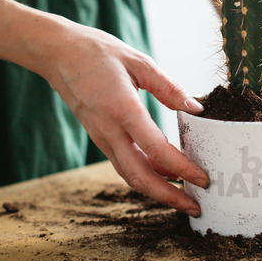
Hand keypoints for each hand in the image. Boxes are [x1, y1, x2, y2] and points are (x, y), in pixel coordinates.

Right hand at [42, 21, 208, 216]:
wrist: (58, 54)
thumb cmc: (98, 53)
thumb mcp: (139, 62)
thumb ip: (168, 87)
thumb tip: (196, 109)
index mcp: (122, 108)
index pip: (156, 150)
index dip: (182, 168)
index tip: (203, 179)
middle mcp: (109, 130)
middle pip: (140, 177)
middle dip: (169, 197)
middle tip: (196, 207)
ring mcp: (101, 137)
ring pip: (130, 176)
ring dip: (158, 191)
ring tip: (185, 198)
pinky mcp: (100, 138)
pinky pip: (124, 164)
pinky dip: (145, 175)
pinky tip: (165, 174)